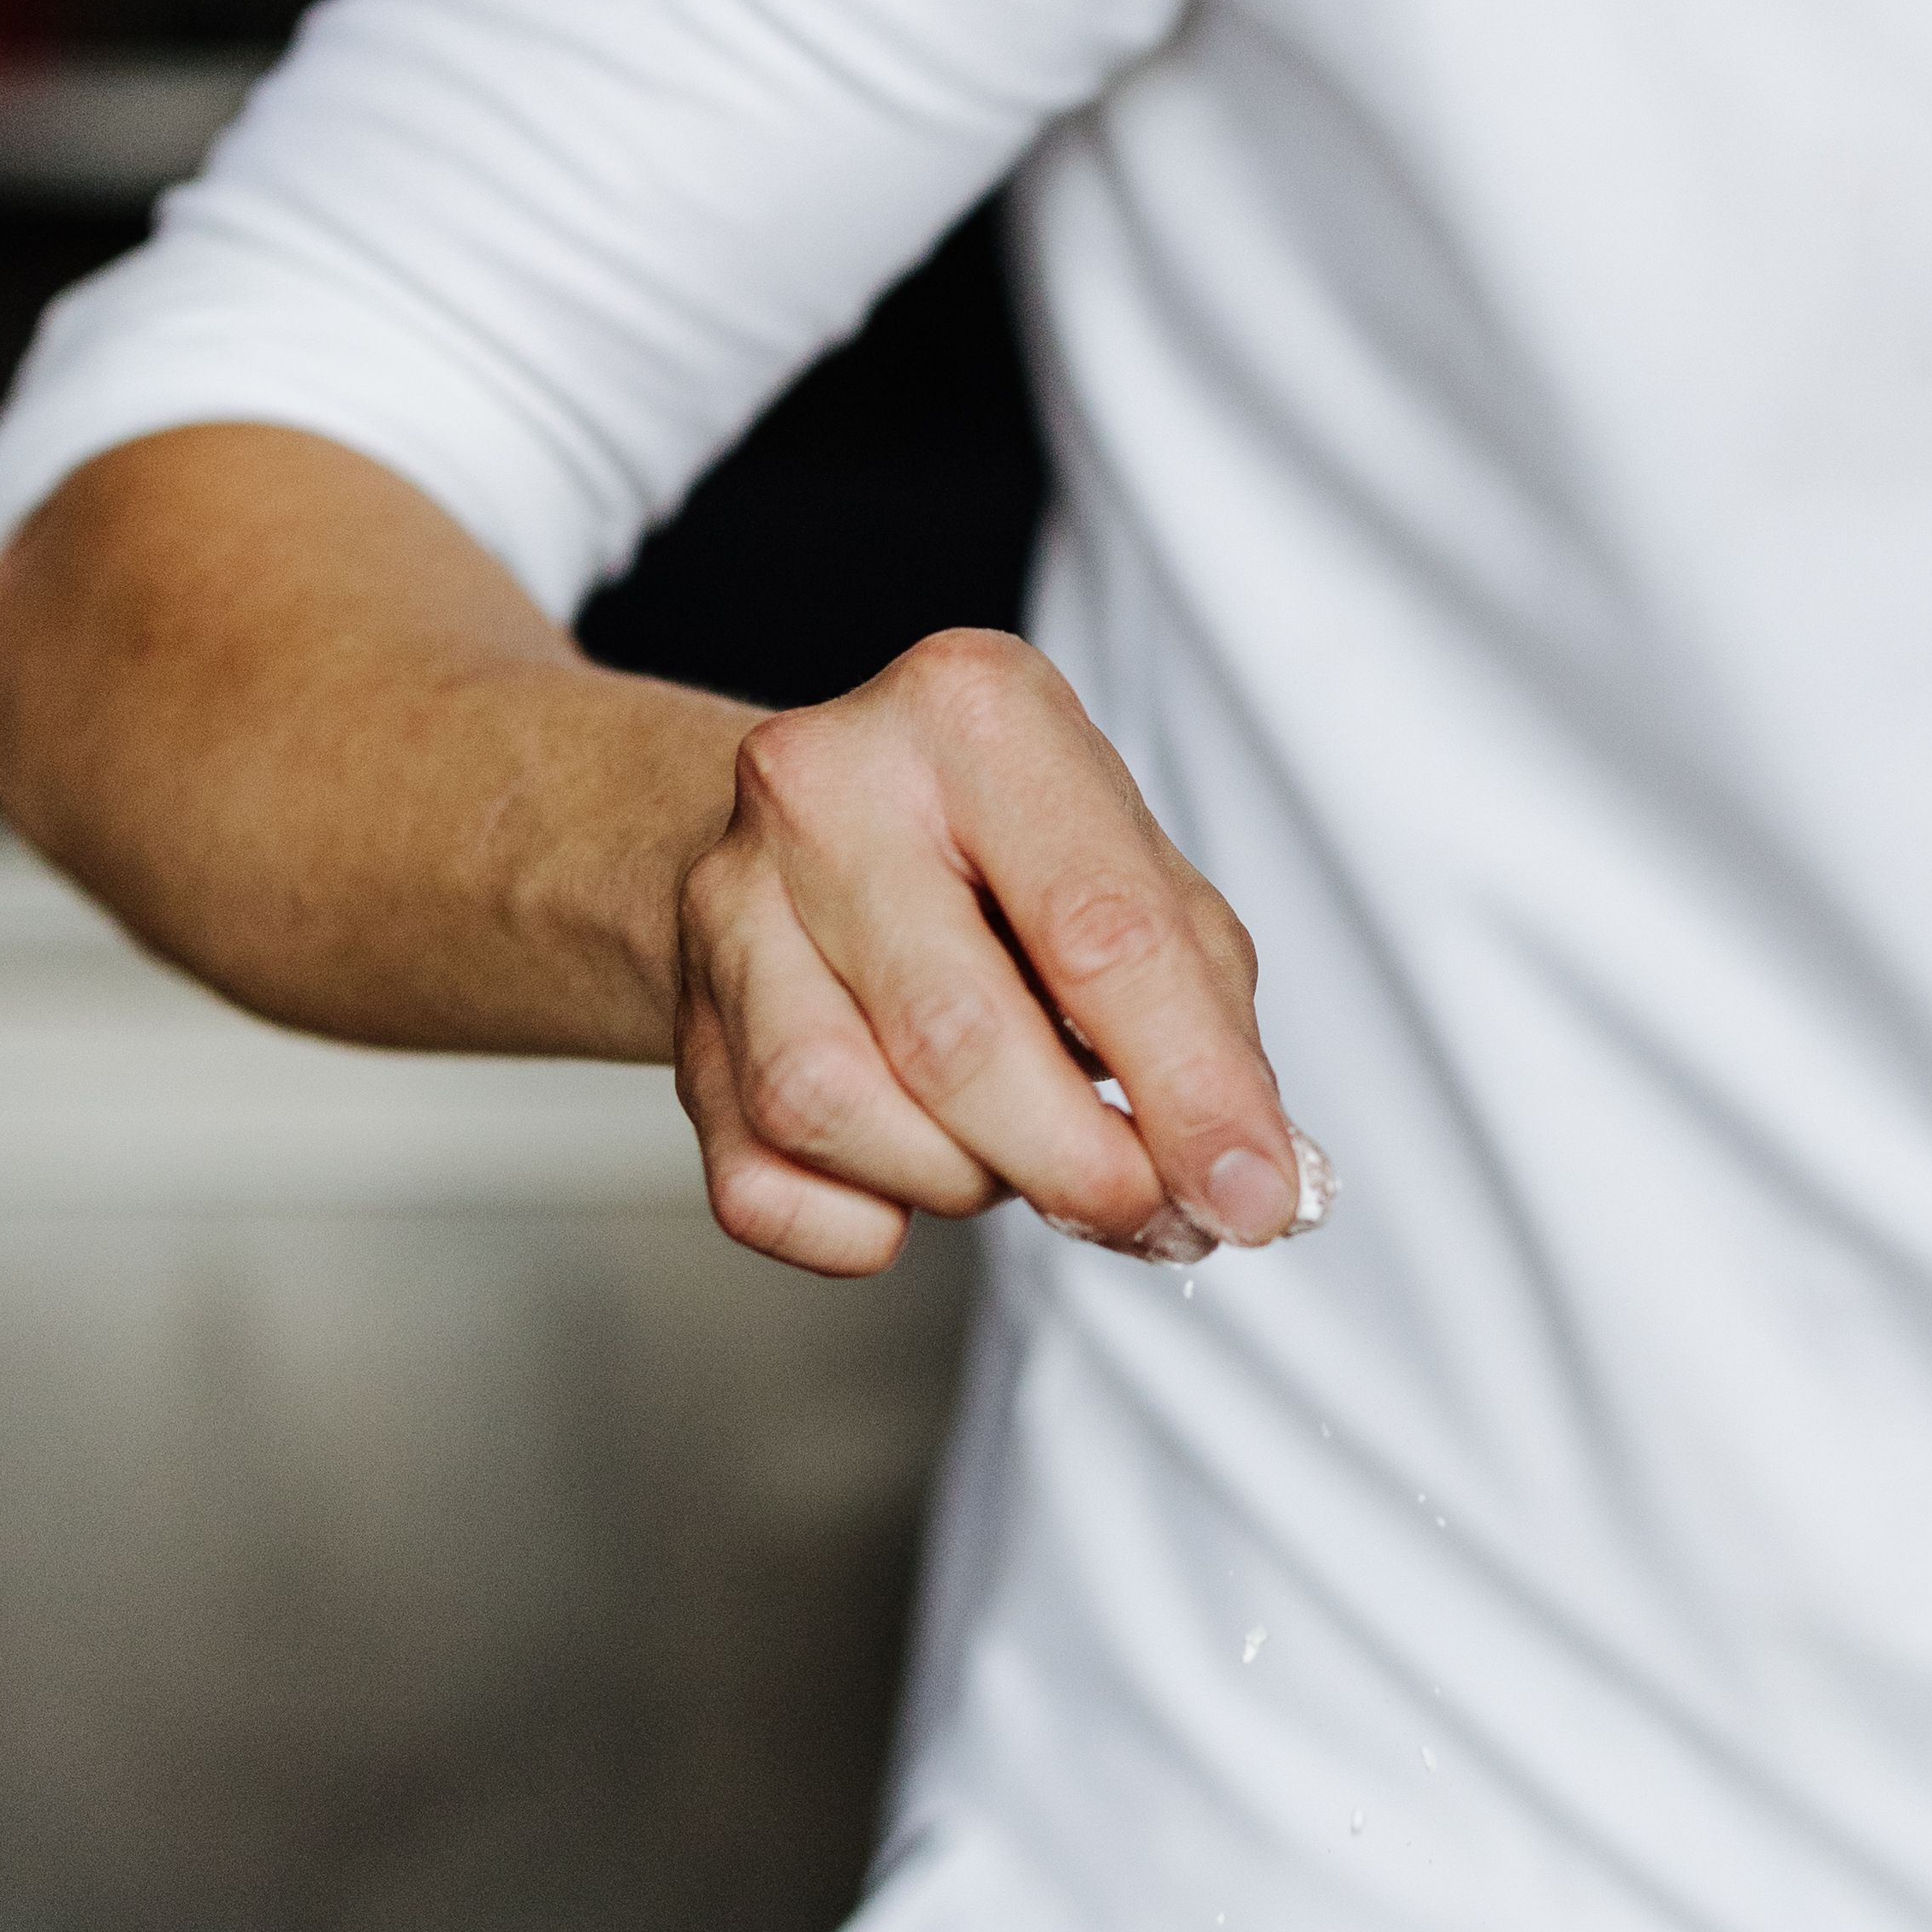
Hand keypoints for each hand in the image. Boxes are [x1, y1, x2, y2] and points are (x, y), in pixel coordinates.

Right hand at [673, 626, 1323, 1284]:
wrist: (807, 835)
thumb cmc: (999, 857)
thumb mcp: (1131, 871)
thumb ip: (1201, 1010)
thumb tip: (1248, 1173)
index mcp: (972, 711)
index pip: (1101, 930)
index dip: (1192, 1091)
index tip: (1252, 1197)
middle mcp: (825, 783)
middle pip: (961, 1038)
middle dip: (1082, 1166)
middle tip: (1156, 1213)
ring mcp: (726, 904)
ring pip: (842, 1112)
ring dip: (964, 1179)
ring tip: (1016, 1143)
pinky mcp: (679, 1022)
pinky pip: (766, 1186)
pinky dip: (862, 1220)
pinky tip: (909, 1166)